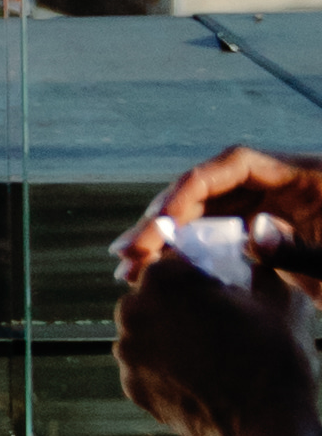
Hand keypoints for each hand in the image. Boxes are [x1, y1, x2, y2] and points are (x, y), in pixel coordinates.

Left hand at [112, 224, 321, 435]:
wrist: (265, 432)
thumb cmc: (275, 357)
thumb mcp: (278, 293)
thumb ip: (257, 260)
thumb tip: (256, 236)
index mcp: (160, 279)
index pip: (175, 262)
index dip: (202, 274)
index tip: (224, 291)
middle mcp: (130, 311)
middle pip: (156, 296)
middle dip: (181, 305)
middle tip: (219, 325)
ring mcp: (127, 353)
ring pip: (150, 332)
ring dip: (172, 337)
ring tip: (212, 354)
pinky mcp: (132, 388)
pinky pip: (149, 367)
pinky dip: (168, 369)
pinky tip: (200, 378)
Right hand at [140, 146, 321, 280]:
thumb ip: (299, 248)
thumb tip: (253, 233)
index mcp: (303, 175)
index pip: (236, 164)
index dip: (192, 186)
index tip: (161, 219)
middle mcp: (282, 187)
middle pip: (212, 191)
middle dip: (168, 219)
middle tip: (131, 251)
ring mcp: (275, 212)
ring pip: (210, 216)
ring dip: (171, 239)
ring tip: (134, 266)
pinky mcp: (271, 240)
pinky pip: (223, 238)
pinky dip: (194, 254)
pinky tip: (165, 271)